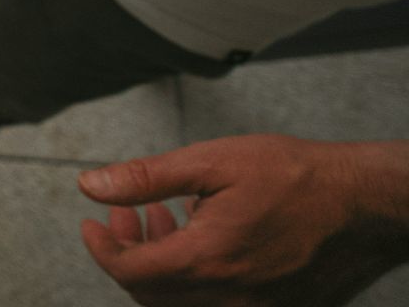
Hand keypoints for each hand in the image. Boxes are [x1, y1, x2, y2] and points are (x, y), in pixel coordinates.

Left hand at [78, 134, 408, 306]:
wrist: (363, 203)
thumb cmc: (295, 177)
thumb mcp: (212, 162)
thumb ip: (146, 177)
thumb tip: (91, 185)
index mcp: (208, 261)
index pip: (129, 273)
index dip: (101, 248)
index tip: (91, 224)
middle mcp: (229, 298)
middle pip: (150, 293)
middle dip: (127, 252)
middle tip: (126, 214)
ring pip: (180, 302)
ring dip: (158, 265)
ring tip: (161, 217)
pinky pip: (214, 304)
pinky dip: (193, 276)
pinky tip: (199, 235)